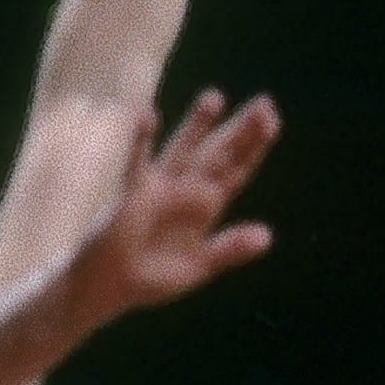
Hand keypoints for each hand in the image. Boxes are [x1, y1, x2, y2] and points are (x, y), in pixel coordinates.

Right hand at [75, 89, 280, 322]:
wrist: (111, 286)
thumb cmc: (155, 274)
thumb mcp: (201, 266)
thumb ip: (231, 249)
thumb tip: (267, 236)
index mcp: (207, 206)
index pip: (236, 170)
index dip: (255, 148)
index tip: (274, 122)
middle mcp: (186, 190)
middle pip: (219, 154)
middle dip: (240, 131)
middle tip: (264, 102)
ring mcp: (159, 189)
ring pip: (183, 150)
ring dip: (198, 126)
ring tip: (215, 98)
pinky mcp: (132, 195)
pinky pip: (137, 164)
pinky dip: (142, 141)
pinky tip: (149, 115)